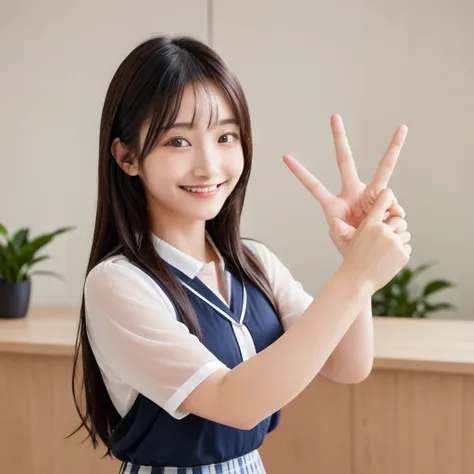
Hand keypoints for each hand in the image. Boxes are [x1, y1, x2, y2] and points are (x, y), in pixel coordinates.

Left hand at [283, 114, 407, 253]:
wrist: (372, 253)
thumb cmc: (352, 247)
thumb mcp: (341, 239)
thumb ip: (340, 230)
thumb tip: (346, 219)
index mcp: (334, 204)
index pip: (314, 186)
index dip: (300, 173)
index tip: (285, 157)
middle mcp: (353, 193)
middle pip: (345, 161)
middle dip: (339, 139)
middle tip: (333, 116)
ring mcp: (371, 194)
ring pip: (385, 170)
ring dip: (392, 167)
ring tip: (384, 221)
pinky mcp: (388, 201)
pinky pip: (395, 204)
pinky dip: (395, 217)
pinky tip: (391, 227)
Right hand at [341, 189, 410, 293]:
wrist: (356, 279)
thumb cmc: (354, 258)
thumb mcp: (356, 237)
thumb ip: (372, 225)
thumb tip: (388, 215)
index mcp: (369, 224)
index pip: (382, 201)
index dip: (387, 196)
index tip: (388, 194)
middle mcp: (383, 230)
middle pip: (400, 220)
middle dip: (396, 227)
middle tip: (387, 238)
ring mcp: (394, 242)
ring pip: (405, 234)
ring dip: (399, 241)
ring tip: (385, 252)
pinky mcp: (402, 254)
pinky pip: (407, 247)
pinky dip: (400, 253)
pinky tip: (388, 260)